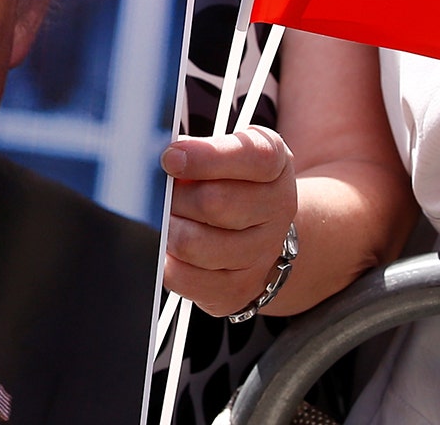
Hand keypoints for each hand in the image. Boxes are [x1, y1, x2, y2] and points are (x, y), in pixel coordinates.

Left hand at [161, 124, 298, 316]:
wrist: (264, 231)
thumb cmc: (235, 183)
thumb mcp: (228, 152)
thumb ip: (199, 150)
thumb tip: (164, 159)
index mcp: (276, 165)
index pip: (252, 158)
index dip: (205, 157)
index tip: (170, 158)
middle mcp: (277, 209)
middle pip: (214, 202)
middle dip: (174, 196)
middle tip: (162, 193)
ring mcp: (262, 253)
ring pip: (194, 244)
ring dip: (167, 229)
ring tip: (165, 220)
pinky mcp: (239, 289)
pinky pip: (185, 278)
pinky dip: (166, 261)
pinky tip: (168, 249)